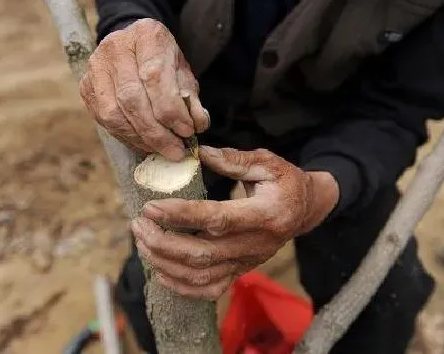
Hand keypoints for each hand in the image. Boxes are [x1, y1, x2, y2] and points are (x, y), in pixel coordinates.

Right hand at [79, 18, 209, 160]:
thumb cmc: (163, 61)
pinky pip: (104, 121)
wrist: (134, 48)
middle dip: (156, 131)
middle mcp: (115, 47)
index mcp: (146, 35)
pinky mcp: (86, 87)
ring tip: (162, 150)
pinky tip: (145, 144)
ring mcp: (96, 67)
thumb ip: (191, 97)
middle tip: (175, 150)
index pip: (154, 77)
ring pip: (114, 113)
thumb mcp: (183, 72)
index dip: (171, 110)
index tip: (187, 131)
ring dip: (141, 138)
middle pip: (132, 98)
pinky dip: (127, 137)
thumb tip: (197, 124)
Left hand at [131, 146, 338, 299]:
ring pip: (201, 275)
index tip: (151, 207)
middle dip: (163, 242)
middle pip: (203, 254)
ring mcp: (248, 262)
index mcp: (265, 215)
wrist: (304, 210)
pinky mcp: (241, 271)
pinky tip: (161, 272)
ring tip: (142, 242)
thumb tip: (201, 154)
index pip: (217, 219)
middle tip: (138, 224)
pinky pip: (210, 289)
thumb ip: (235, 160)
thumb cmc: (285, 183)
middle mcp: (256, 245)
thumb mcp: (268, 163)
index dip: (181, 215)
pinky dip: (182, 286)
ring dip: (166, 263)